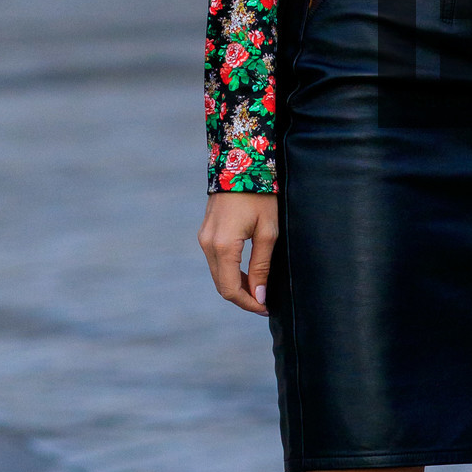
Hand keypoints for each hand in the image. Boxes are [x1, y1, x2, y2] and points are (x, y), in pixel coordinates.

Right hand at [199, 191, 278, 315]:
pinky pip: (216, 261)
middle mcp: (207, 244)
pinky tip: (248, 272)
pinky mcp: (206, 233)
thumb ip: (262, 266)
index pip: (231, 289)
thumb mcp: (268, 232)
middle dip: (243, 297)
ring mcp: (204, 238)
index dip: (248, 304)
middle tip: (265, 301)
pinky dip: (231, 272)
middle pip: (222, 285)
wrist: (241, 163)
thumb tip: (259, 296)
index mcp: (223, 246)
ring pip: (218, 274)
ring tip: (260, 289)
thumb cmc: (260, 196)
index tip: (266, 307)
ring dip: (237, 285)